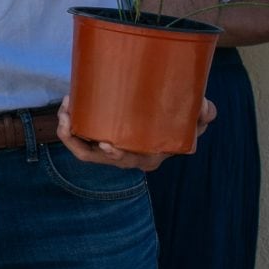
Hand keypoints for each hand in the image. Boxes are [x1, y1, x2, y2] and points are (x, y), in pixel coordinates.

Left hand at [56, 94, 216, 170]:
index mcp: (150, 157)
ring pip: (82, 150)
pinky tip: (68, 109)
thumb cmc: (182, 119)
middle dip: (75, 139)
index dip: (114, 155)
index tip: (104, 143)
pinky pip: (80, 141)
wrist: (169, 116)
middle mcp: (128, 159)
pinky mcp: (102, 141)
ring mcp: (112, 152)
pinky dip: (70, 129)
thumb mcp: (197, 117)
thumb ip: (204, 113)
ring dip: (67, 132)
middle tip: (68, 114)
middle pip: (95, 156)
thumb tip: (203, 107)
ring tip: (64, 108)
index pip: (129, 161)